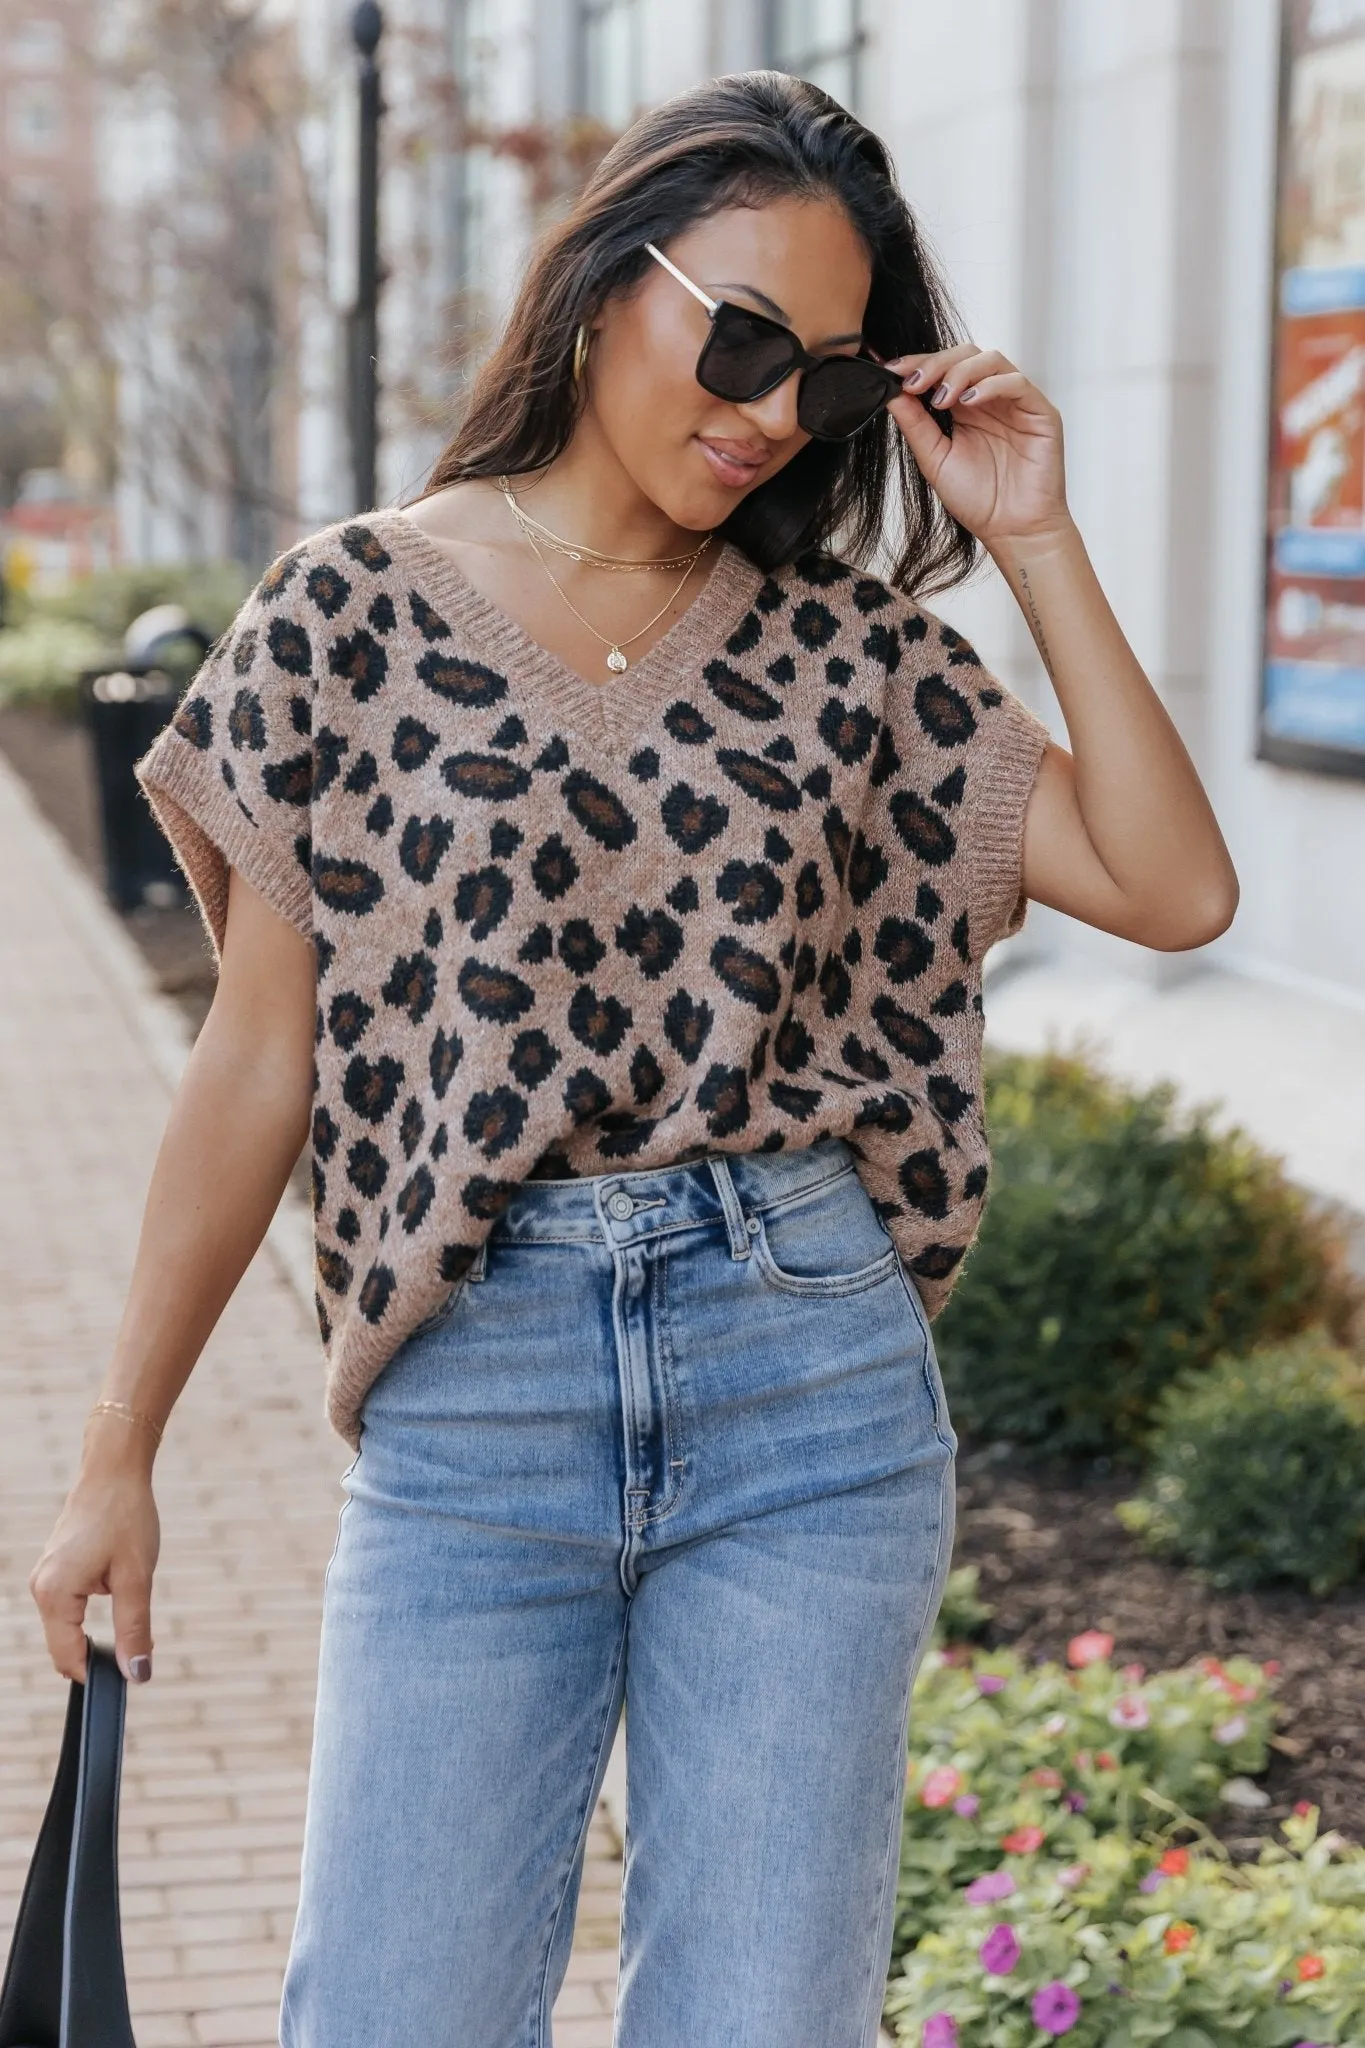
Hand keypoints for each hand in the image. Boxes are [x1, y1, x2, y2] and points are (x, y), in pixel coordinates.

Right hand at [30, 1426, 160, 1684]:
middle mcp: (41, 1588)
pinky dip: (91, 1615)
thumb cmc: (125, 1517)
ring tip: (134, 1619)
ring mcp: (45, 1578)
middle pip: (64, 1646)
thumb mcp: (137, 1577)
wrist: (114, 1471)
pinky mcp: (55, 1570)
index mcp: (54, 1594)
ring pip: (67, 1628)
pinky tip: (120, 1595)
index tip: (129, 1678)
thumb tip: (137, 1674)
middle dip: (98, 1656)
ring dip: (96, 1634)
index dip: (97, 1674)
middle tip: (140, 1650)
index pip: (67, 1657)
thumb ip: (135, 1629)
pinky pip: (68, 1608)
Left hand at [884, 343, 1070, 551]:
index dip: (917, 364)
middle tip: (914, 382)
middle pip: (966, 355)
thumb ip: (915, 425)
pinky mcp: (1040, 411)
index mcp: (965, 409)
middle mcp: (991, 399)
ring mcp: (1016, 403)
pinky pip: (1017, 383)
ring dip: (961, 372)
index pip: (943, 369)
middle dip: (936, 363)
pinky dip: (991, 385)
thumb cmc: (979, 501)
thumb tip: (890, 393)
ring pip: (991, 360)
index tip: (891, 370)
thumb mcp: (935, 460)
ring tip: (942, 397)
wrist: (1012, 531)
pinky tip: (970, 402)